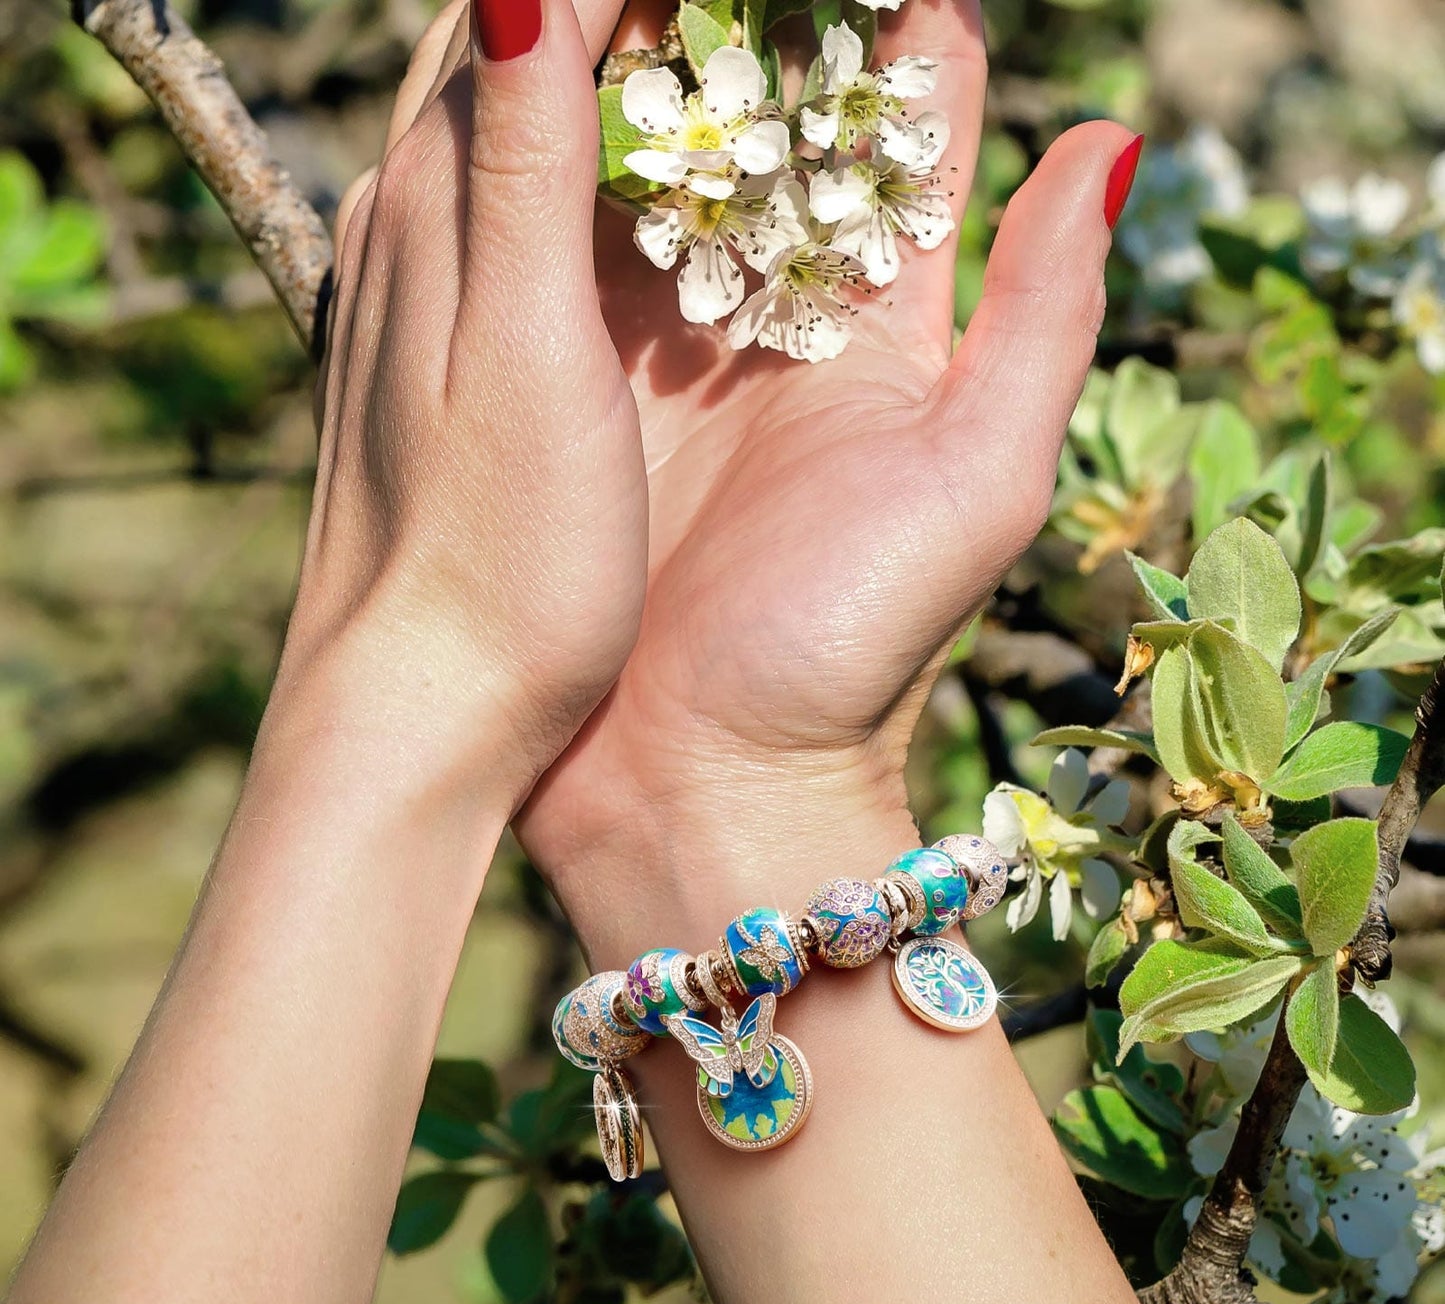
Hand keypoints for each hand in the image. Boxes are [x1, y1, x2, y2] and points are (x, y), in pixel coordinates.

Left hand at [272, 0, 647, 816]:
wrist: (413, 714)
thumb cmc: (494, 561)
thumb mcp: (522, 357)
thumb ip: (523, 161)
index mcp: (437, 206)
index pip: (531, 10)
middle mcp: (405, 225)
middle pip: (508, 47)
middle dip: (623, 10)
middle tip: (746, 12)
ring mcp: (409, 294)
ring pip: (501, 124)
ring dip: (592, 66)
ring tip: (699, 47)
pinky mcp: (427, 361)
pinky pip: (503, 212)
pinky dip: (572, 164)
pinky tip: (623, 184)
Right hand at [516, 0, 1135, 953]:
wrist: (699, 778)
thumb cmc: (846, 650)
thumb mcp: (975, 483)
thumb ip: (1041, 317)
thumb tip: (1114, 138)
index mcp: (886, 333)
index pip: (907, 134)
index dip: (897, 27)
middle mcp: (780, 324)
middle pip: (781, 128)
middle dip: (759, 26)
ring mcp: (669, 349)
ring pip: (670, 165)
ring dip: (655, 70)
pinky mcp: (577, 384)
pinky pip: (571, 243)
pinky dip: (564, 159)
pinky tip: (542, 73)